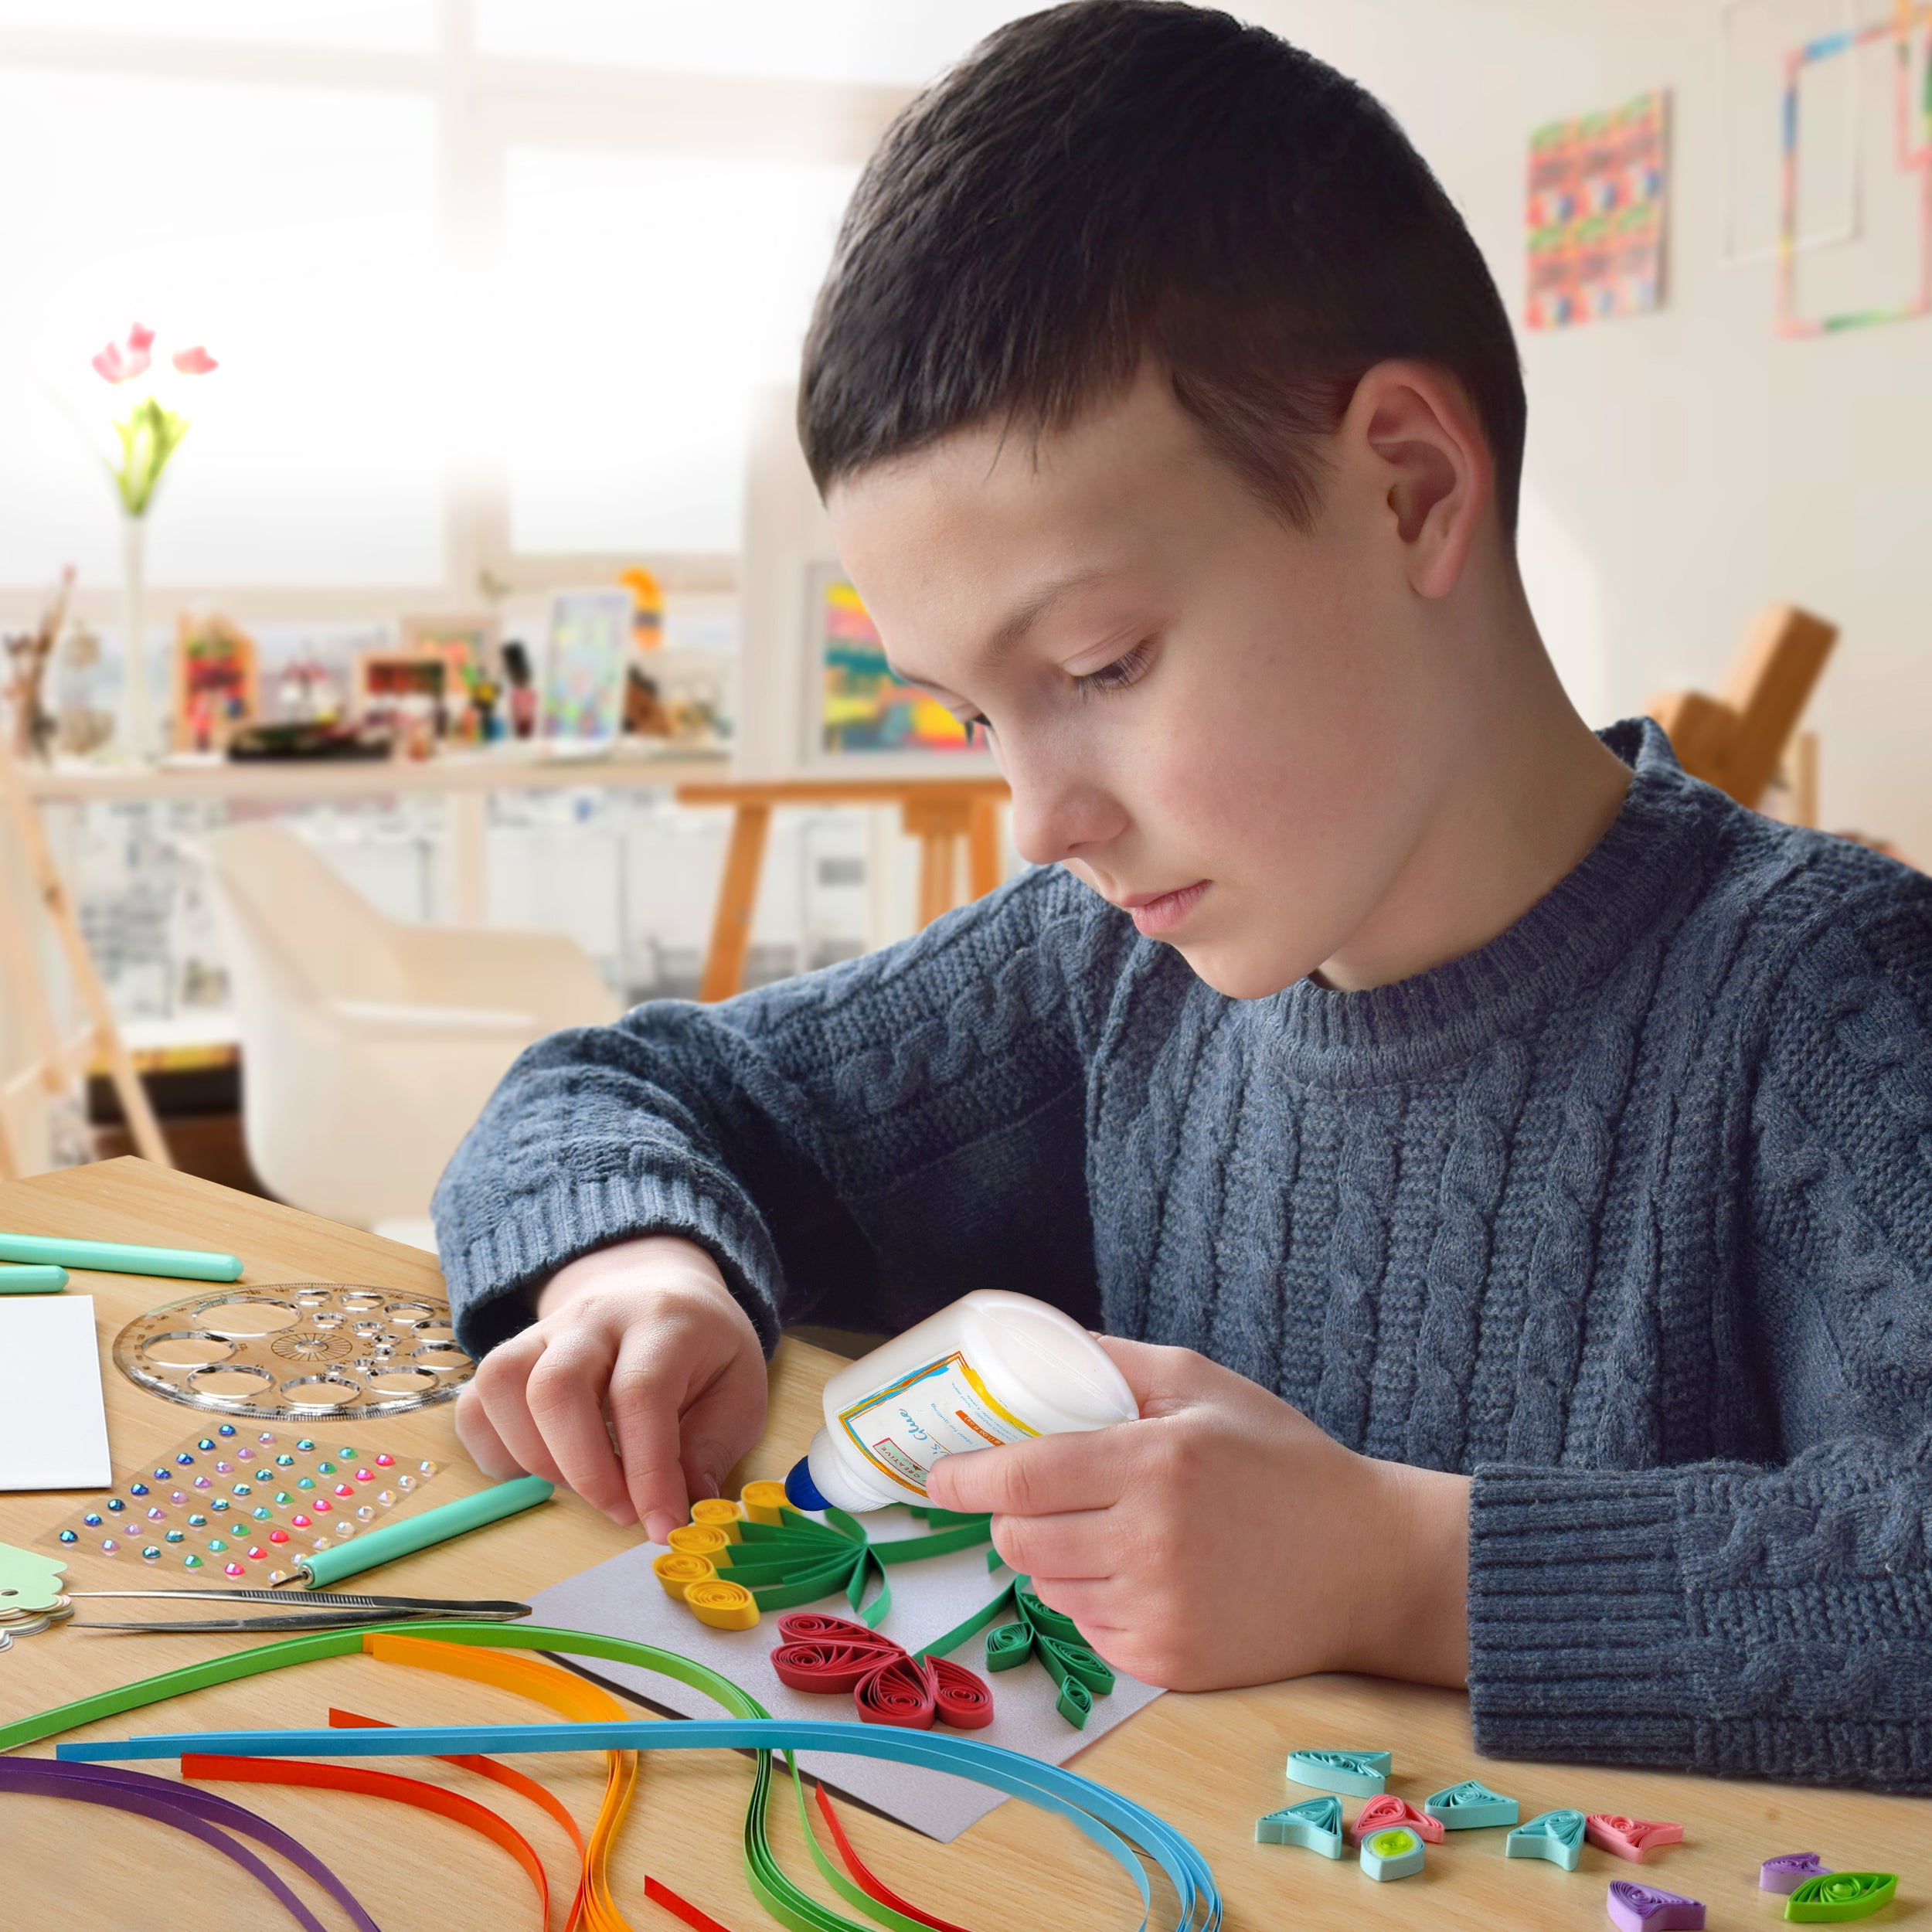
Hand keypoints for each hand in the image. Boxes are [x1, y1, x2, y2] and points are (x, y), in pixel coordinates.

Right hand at [454, 1234, 766, 1542]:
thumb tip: (686, 1509)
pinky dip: (498, 1453)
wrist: (659, 1291)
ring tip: (584, 1484)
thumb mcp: (738, 1390)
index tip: (661, 1525)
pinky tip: (543, 1469)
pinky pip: (475, 1405)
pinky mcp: (507, 1355)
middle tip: (621, 1511)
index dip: (647, 1470)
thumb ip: (713, 1448)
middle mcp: (594, 1317)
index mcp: (662, 1320)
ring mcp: (542, 1332)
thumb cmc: (702, 1352)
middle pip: (557, 1387)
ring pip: (502, 1386)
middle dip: (585, 1470)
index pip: (640, 1393)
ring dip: (537, 1459)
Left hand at [924, 1337, 1469, 1691]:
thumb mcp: (1201, 1382)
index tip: (940, 1477)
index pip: (1020, 1477)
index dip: (965, 1479)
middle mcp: (1149, 1542)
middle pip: (1020, 1541)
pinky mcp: (1169, 1663)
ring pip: (1049, 1588)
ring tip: (1109, 1532)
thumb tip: (1035, 1349)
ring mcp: (1159, 1611)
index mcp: (1154, 1462)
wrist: (1367, 1561)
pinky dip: (1095, 1602)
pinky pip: (1089, 1631)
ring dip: (1055, 1560)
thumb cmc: (1281, 1460)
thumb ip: (1111, 1361)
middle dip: (1013, 1516)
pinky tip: (1141, 1575)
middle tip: (1041, 1497)